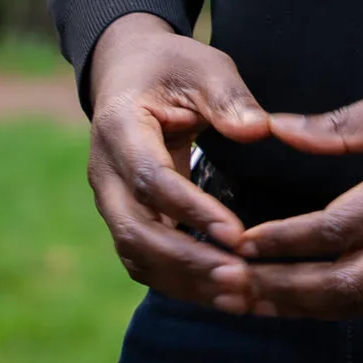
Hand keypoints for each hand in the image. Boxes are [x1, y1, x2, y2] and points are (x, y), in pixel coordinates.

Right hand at [86, 13, 271, 315]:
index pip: (152, 180)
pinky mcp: (126, 218)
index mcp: (119, 128)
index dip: (192, 211)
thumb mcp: (204, 66)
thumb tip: (257, 131)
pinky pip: (145, 261)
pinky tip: (224, 294)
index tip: (237, 235)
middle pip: (136, 231)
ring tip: (239, 296)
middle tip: (240, 280)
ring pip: (137, 256)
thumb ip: (228, 97)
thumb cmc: (172, 66)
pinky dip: (180, 282)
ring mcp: (110, 201)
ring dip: (185, 281)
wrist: (130, 72)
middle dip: (187, 262)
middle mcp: (104, 173)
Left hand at [233, 55, 362, 318]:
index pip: (336, 230)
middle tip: (233, 288)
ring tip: (258, 304)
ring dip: (308, 308)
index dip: (283, 242)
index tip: (239, 242)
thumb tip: (281, 131)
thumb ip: (348, 124)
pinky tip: (314, 299)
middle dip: (283, 291)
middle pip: (345, 284)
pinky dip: (346, 304)